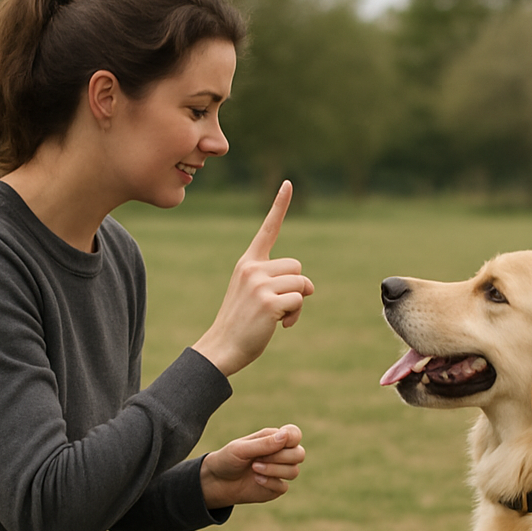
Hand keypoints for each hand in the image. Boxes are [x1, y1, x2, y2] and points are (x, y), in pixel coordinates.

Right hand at [192, 181, 313, 376]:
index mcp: (247, 263)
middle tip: (280, 306)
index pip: (268, 229)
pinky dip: (295, 315)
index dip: (279, 206)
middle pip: (297, 266)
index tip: (288, 183)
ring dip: (298, 303)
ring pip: (302, 283)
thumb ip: (276, 281)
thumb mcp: (254, 293)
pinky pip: (300, 300)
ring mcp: (260, 284)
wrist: (222, 347)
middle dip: (296, 287)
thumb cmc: (241, 323)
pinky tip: (279, 325)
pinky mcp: (270, 302)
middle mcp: (252, 268)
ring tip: (278, 317)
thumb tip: (309, 286)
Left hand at [200, 424, 304, 509]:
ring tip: (254, 468)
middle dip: (280, 457)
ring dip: (273, 470)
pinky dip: (270, 482)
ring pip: (294, 471)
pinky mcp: (276, 488)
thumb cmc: (228, 459)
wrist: (217, 482)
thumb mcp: (241, 449)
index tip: (277, 443)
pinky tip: (256, 480)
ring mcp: (280, 472)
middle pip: (299, 454)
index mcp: (273, 439)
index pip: (295, 435)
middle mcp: (280, 454)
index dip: (292, 438)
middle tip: (259, 458)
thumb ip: (264, 443)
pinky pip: (284, 486)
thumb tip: (285, 436)